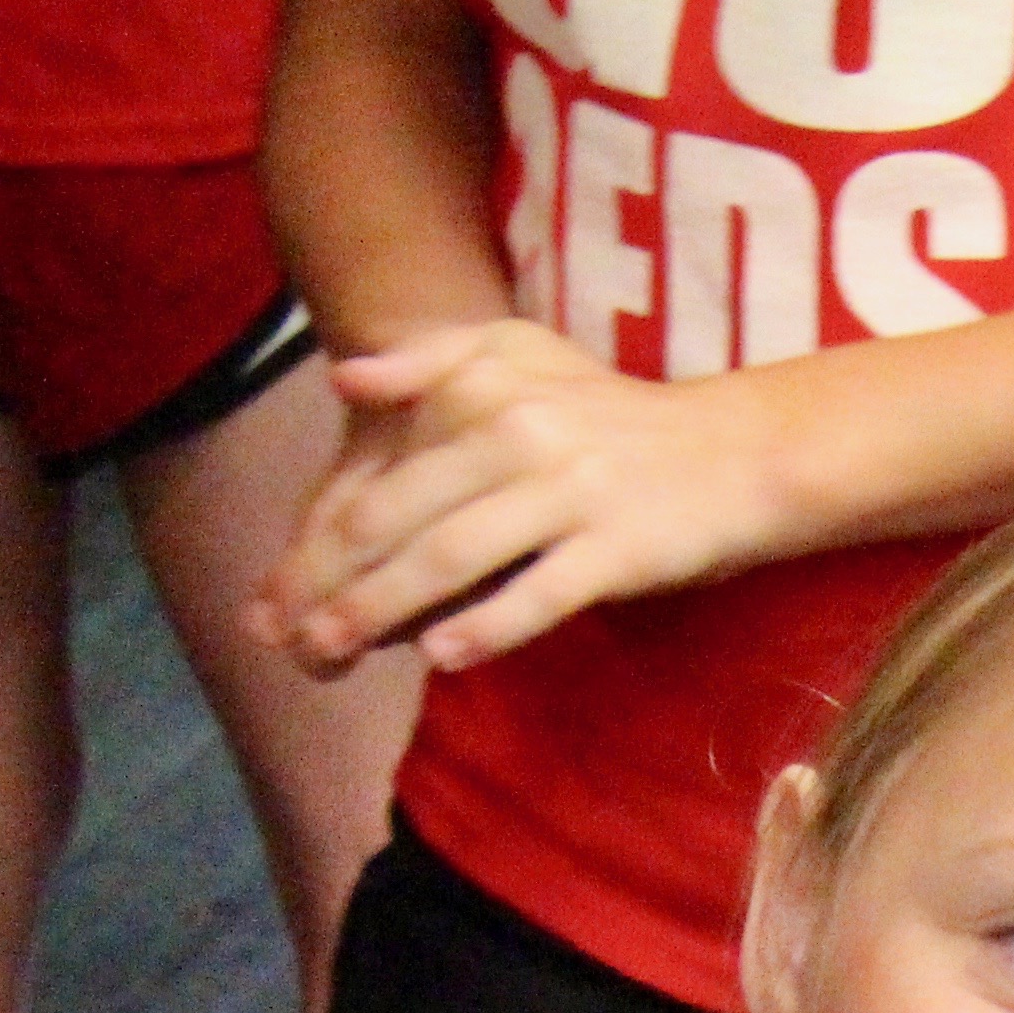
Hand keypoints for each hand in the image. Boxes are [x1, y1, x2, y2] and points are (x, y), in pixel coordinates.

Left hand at [248, 322, 792, 673]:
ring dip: (384, 607)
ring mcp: (569, 495)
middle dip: (330, 581)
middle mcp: (518, 437)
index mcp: (483, 394)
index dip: (319, 538)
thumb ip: (433, 361)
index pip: (380, 474)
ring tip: (334, 648)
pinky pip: (539, 593)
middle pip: (400, 518)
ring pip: (454, 556)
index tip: (274, 591)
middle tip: (281, 634)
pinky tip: (441, 656)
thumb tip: (344, 379)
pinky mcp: (616, 549)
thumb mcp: (526, 357)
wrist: (739, 452)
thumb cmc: (621, 417)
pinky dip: (487, 626)